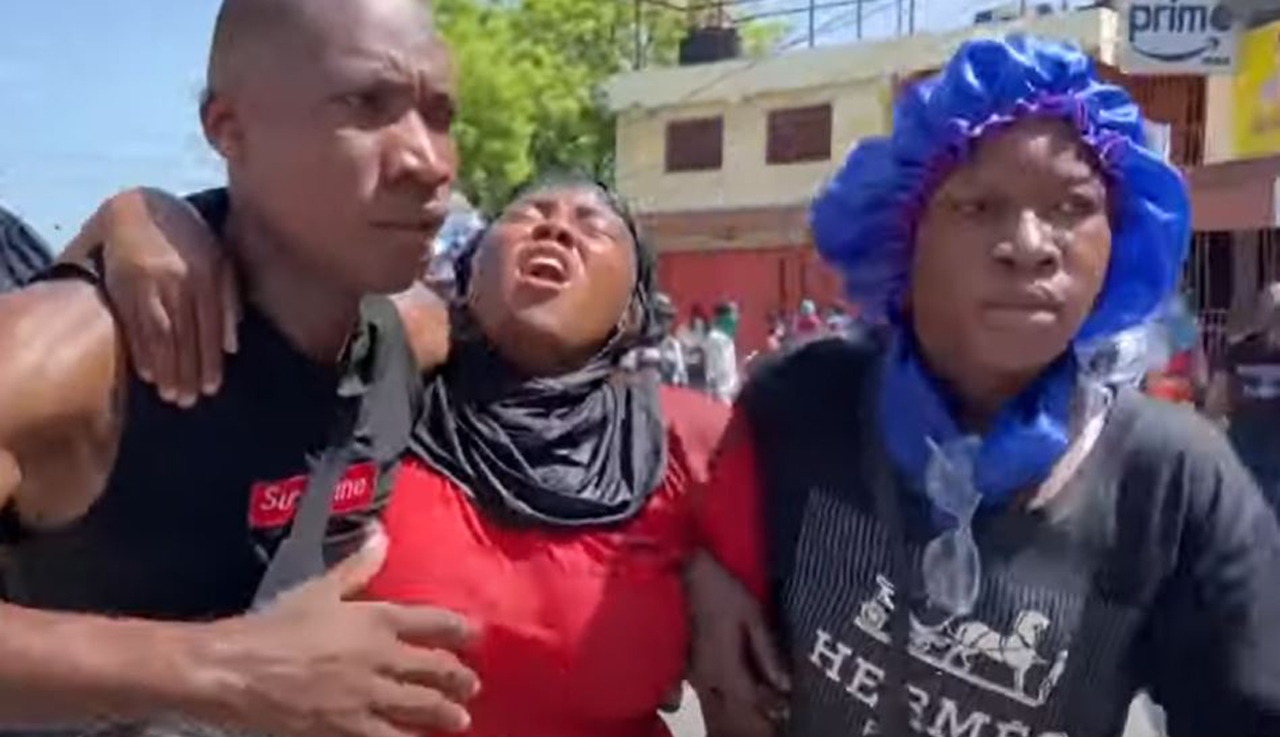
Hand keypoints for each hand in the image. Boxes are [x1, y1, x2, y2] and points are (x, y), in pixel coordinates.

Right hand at [96, 188, 238, 406]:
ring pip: (160, 335)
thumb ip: (229, 298)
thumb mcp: (218, 257)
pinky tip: (148, 374)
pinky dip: (142, 352)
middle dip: (187, 372)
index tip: (211, 387)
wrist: (136, 209)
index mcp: (206, 273)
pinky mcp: (122, 287)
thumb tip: (232, 344)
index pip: (209, 327)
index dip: (210, 360)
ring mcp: (148, 284)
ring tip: (171, 395)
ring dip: (165, 369)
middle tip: (188, 401)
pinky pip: (134, 327)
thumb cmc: (187, 238)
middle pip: (185, 336)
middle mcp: (178, 280)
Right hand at [201, 525, 479, 736]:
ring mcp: (368, 697)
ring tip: (459, 720)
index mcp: (376, 619)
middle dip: (458, 678)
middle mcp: (381, 658)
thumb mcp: (319, 589)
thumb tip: (381, 534)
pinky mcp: (348, 730)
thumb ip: (357, 565)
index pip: (434, 622)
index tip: (474, 636)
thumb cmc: (275, 625)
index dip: (460, 630)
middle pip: (435, 669)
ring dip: (445, 714)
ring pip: (421, 708)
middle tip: (471, 686)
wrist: (236, 669)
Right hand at [687, 550, 788, 736]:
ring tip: (756, 689)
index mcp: (726, 665)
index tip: (785, 705)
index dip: (769, 705)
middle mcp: (707, 674)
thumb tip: (784, 684)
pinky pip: (704, 684)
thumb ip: (767, 652)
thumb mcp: (753, 616)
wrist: (686, 572)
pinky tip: (732, 677)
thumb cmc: (723, 589)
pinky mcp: (685, 661)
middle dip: (755, 704)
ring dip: (738, 697)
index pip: (750, 699)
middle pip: (733, 702)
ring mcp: (692, 669)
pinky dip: (721, 687)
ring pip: (718, 696)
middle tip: (774, 700)